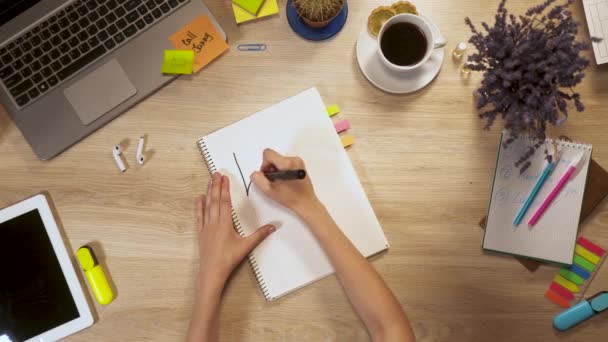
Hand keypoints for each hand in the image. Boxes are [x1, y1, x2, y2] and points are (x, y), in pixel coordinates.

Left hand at [196, 172, 274, 287]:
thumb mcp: (246, 246)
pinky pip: (199, 216)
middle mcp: (214, 222)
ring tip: (209, 181)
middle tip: (216, 174)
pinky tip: (199, 198)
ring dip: (208, 192)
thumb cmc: (228, 259)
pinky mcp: (201, 233)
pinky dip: (199, 206)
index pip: (225, 201)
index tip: (224, 177)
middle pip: (214, 200)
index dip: (225, 188)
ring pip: (206, 205)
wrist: (212, 271)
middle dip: (216, 186)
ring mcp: (206, 227)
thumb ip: (260, 234)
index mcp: (224, 223)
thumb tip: (273, 226)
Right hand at [251, 148, 320, 216]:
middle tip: (275, 181)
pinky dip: (283, 170)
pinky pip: (285, 162)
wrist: (306, 202)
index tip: (268, 174)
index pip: (268, 153)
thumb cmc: (291, 198)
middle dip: (271, 168)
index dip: (264, 164)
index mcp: (287, 164)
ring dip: (277, 170)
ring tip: (281, 182)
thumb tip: (256, 173)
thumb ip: (258, 179)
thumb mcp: (269, 191)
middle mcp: (294, 160)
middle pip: (273, 157)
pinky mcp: (300, 164)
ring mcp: (298, 162)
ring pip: (279, 160)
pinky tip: (286, 181)